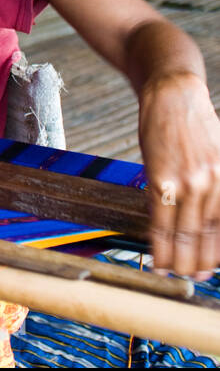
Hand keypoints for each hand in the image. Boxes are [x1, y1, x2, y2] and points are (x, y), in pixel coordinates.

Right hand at [137, 71, 219, 279]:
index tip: (210, 267)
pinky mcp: (162, 177)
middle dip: (199, 261)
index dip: (216, 251)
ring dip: (178, 257)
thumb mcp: (214, 155)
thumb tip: (203, 216)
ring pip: (184, 231)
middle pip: (206, 234)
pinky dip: (158, 241)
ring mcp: (189, 182)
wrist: (173, 94)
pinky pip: (160, 218)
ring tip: (174, 273)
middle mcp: (214, 184)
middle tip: (193, 277)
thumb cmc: (194, 122)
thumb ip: (211, 185)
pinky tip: (157, 254)